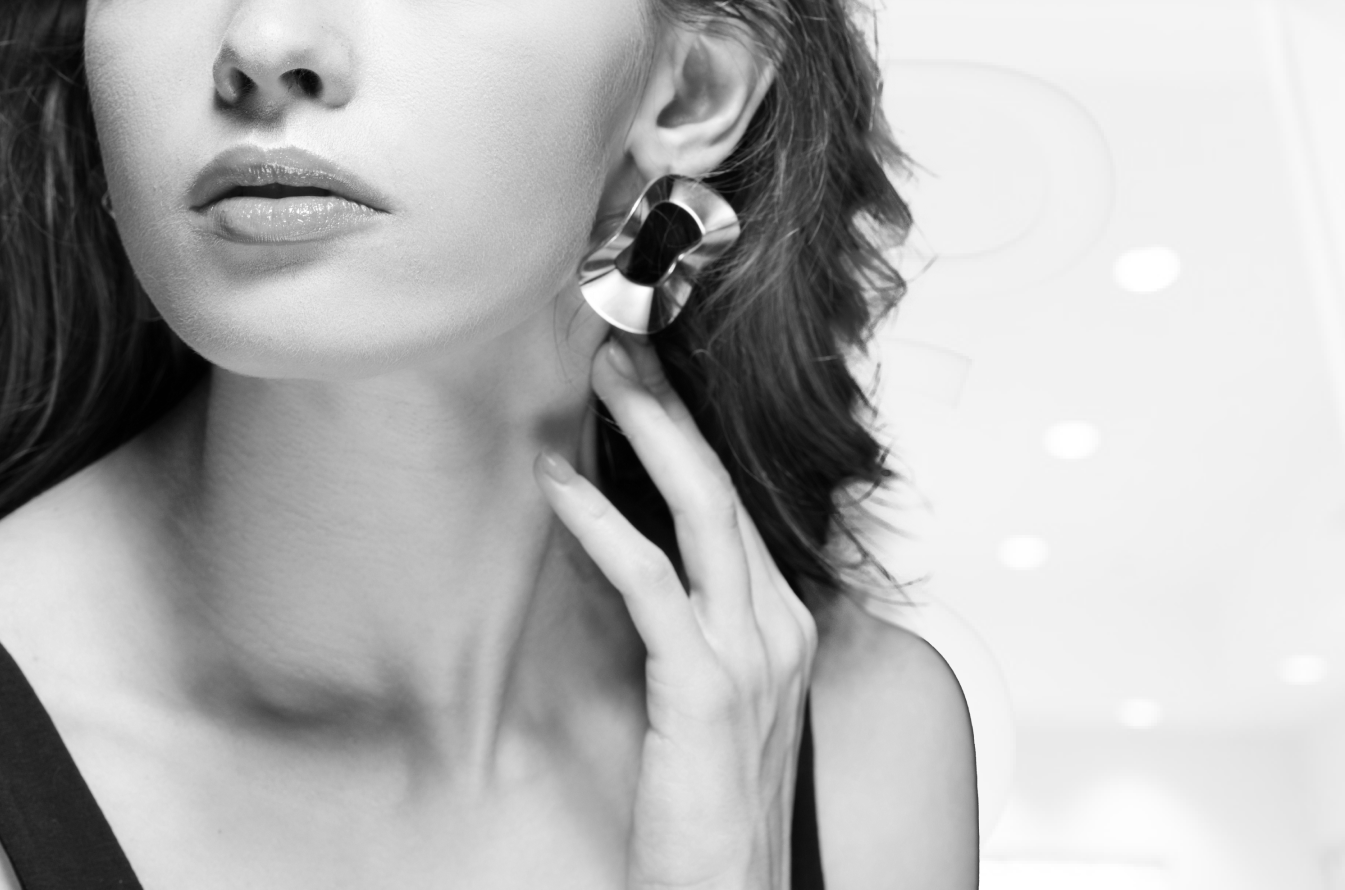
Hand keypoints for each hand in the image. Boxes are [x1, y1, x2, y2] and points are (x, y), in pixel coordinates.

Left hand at [534, 334, 818, 889]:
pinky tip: (559, 484)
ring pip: (702, 511)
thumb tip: (641, 563)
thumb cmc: (710, 809)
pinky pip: (650, 580)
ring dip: (646, 433)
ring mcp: (751, 653)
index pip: (737, 508)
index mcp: (785, 628)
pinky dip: (600, 522)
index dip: (692, 439)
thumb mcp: (714, 704)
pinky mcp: (704, 685)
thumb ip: (696, 632)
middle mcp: (781, 627)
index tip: (652, 384)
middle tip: (623, 348)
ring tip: (599, 380)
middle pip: (726, 489)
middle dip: (673, 410)